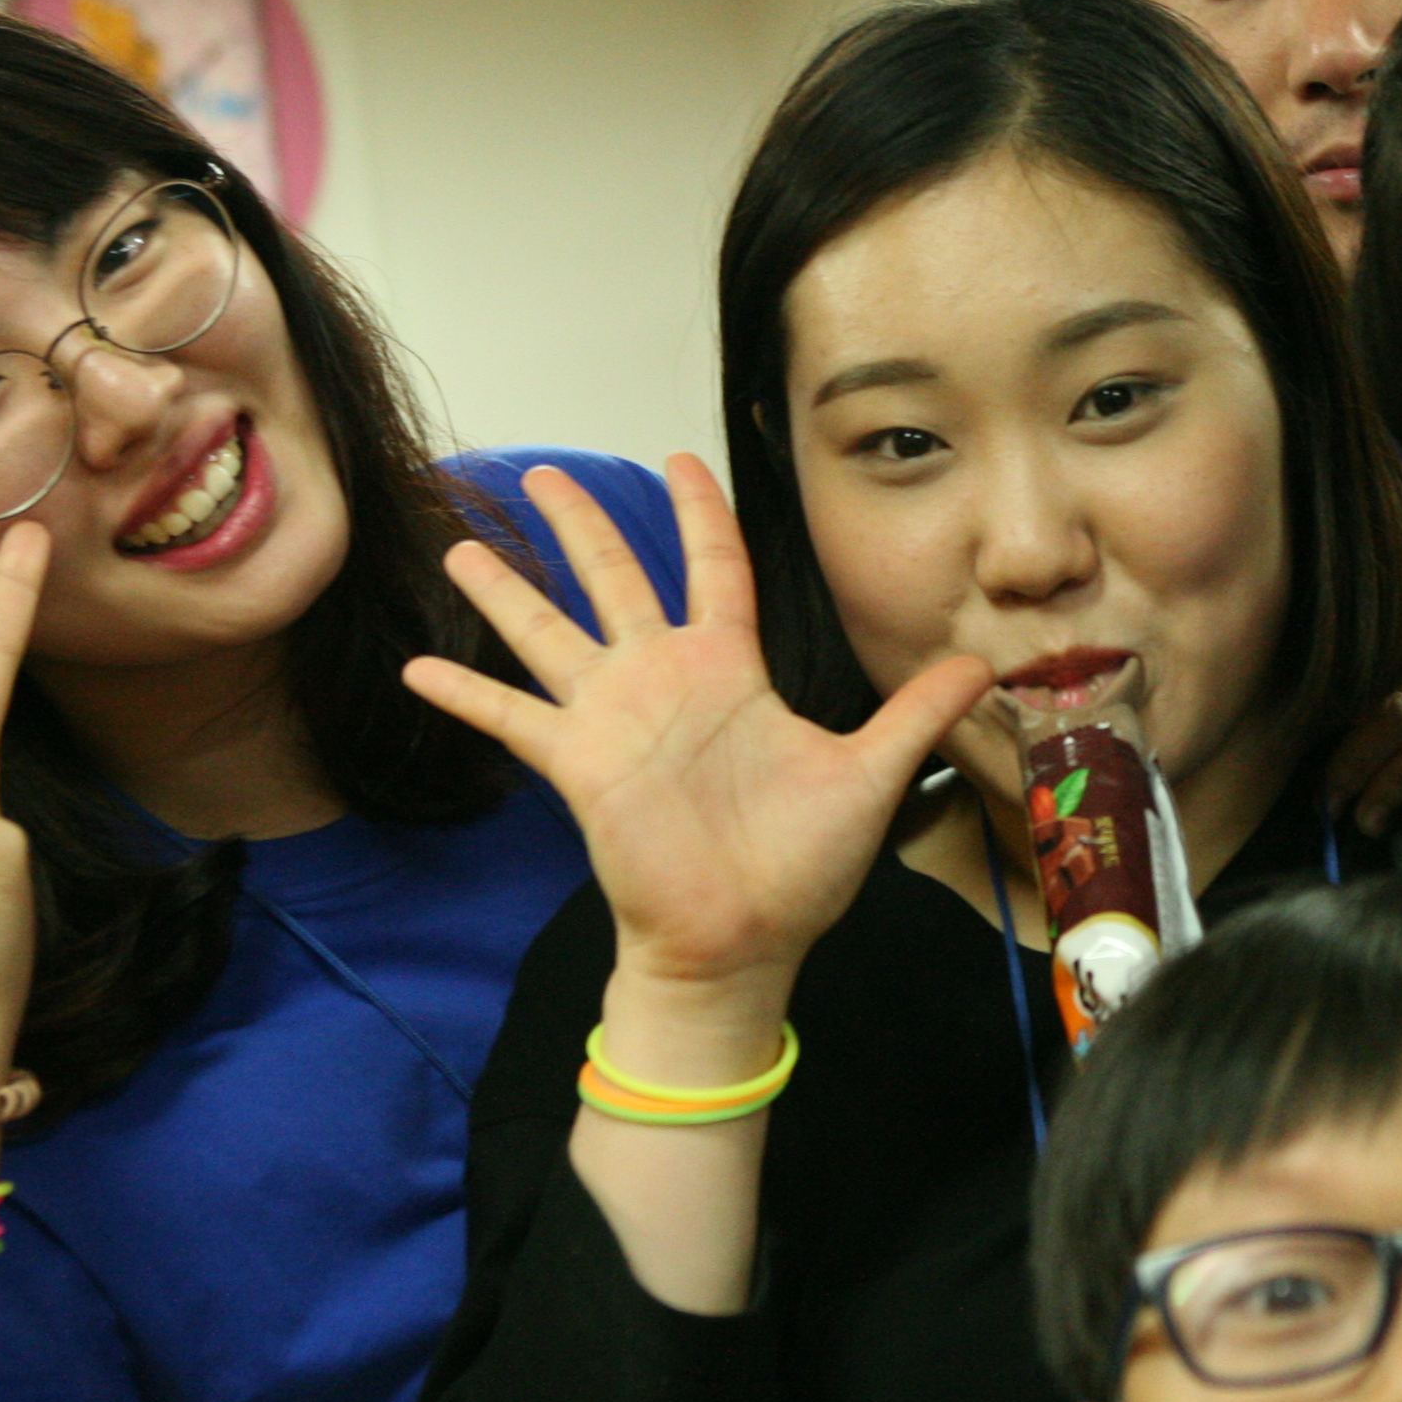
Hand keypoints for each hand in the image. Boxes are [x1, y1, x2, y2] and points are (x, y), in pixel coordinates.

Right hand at [401, 459, 990, 987]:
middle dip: (581, 525)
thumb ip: (916, 714)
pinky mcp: (578, 764)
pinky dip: (464, 695)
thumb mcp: (871, 775)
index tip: (679, 459)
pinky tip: (417, 668)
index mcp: (729, 670)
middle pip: (614, 578)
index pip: (713, 569)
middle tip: (544, 473)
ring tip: (459, 544)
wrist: (743, 941)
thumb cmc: (800, 867)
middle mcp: (663, 680)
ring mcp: (613, 719)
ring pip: (549, 632)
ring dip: (505, 590)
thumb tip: (985, 665)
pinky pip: (511, 719)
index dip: (699, 514)